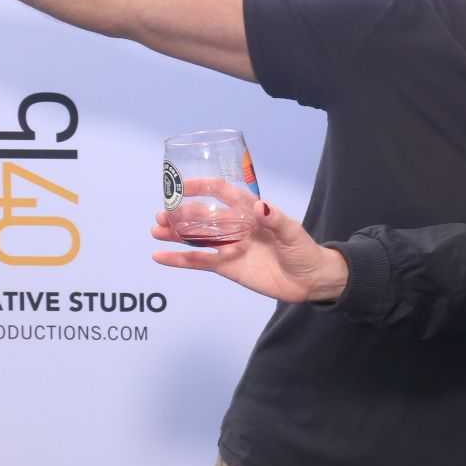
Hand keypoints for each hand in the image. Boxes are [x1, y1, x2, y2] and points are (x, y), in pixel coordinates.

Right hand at [151, 182, 348, 302]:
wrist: (309, 280)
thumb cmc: (304, 250)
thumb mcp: (293, 233)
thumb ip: (276, 220)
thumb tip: (260, 206)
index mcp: (250, 210)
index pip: (222, 192)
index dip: (202, 186)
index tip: (182, 185)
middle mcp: (236, 225)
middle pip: (202, 215)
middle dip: (181, 213)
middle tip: (162, 214)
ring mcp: (229, 246)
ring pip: (196, 237)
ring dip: (175, 233)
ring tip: (156, 230)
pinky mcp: (227, 266)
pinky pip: (199, 261)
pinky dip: (179, 259)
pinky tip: (160, 256)